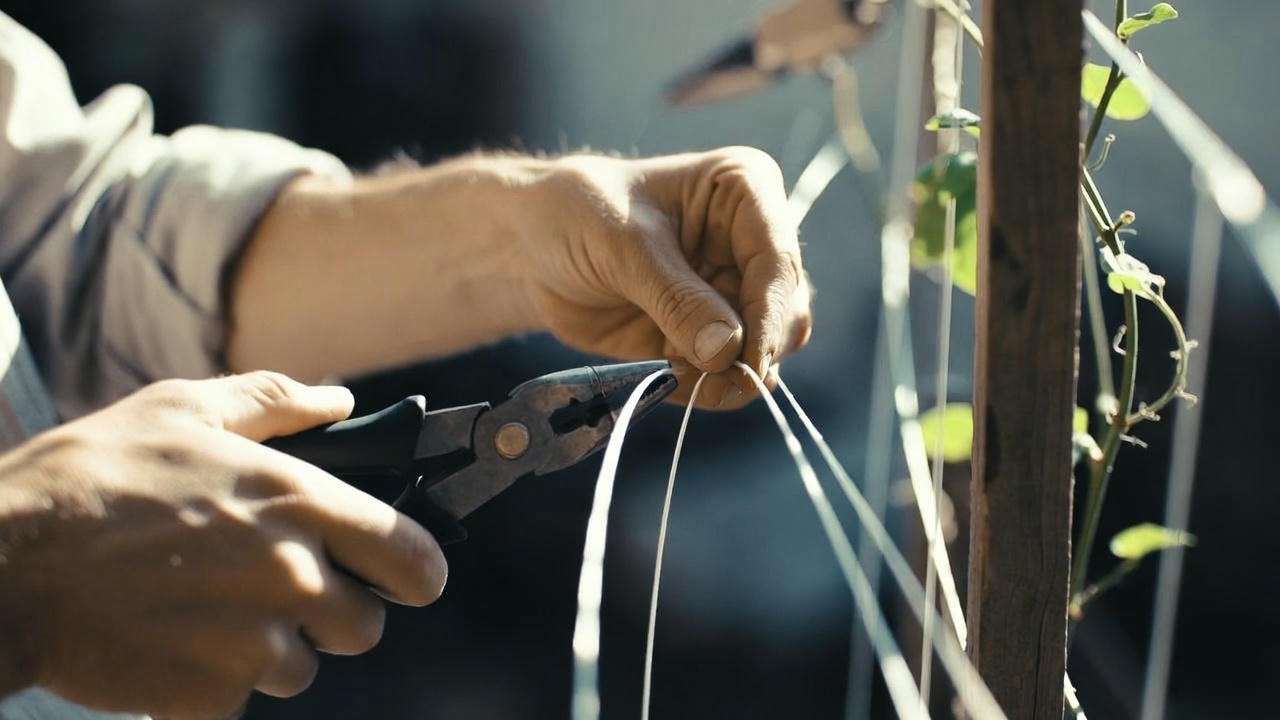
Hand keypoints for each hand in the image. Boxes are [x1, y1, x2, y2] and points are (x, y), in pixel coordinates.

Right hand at [0, 372, 445, 718]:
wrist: (3, 563)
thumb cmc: (92, 477)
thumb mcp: (182, 410)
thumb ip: (273, 404)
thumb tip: (339, 399)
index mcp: (297, 500)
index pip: (411, 556)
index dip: (416, 570)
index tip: (406, 576)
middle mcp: (290, 574)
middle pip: (366, 625)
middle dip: (335, 614)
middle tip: (281, 592)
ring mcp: (252, 642)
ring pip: (304, 668)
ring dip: (271, 649)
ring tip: (208, 611)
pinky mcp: (210, 694)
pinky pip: (241, 698)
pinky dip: (215, 682)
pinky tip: (173, 641)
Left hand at [516, 147, 812, 408]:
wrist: (532, 247)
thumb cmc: (578, 214)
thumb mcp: (623, 246)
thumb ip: (676, 298)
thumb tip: (727, 350)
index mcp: (745, 191)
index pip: (777, 260)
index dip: (771, 314)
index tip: (753, 358)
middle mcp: (752, 243)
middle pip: (786, 312)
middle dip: (755, 350)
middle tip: (714, 376)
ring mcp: (734, 293)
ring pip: (765, 351)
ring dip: (731, 376)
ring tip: (681, 376)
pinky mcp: (710, 336)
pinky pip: (727, 376)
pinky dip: (706, 388)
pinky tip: (668, 378)